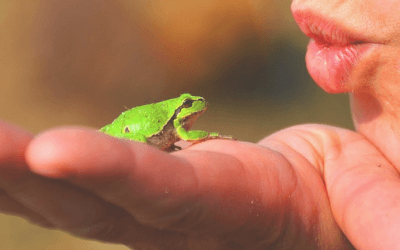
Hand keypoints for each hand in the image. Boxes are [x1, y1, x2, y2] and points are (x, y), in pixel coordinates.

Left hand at [2, 120, 397, 248]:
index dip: (110, 174)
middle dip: (25, 173)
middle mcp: (179, 222)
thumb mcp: (368, 204)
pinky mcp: (146, 198)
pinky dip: (36, 173)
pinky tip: (4, 159)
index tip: (49, 151)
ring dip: (13, 175)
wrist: (313, 205)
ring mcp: (154, 214)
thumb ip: (374, 214)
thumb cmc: (341, 200)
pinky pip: (80, 188)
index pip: (163, 195)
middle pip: (90, 204)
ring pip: (70, 200)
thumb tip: (390, 238)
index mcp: (232, 212)